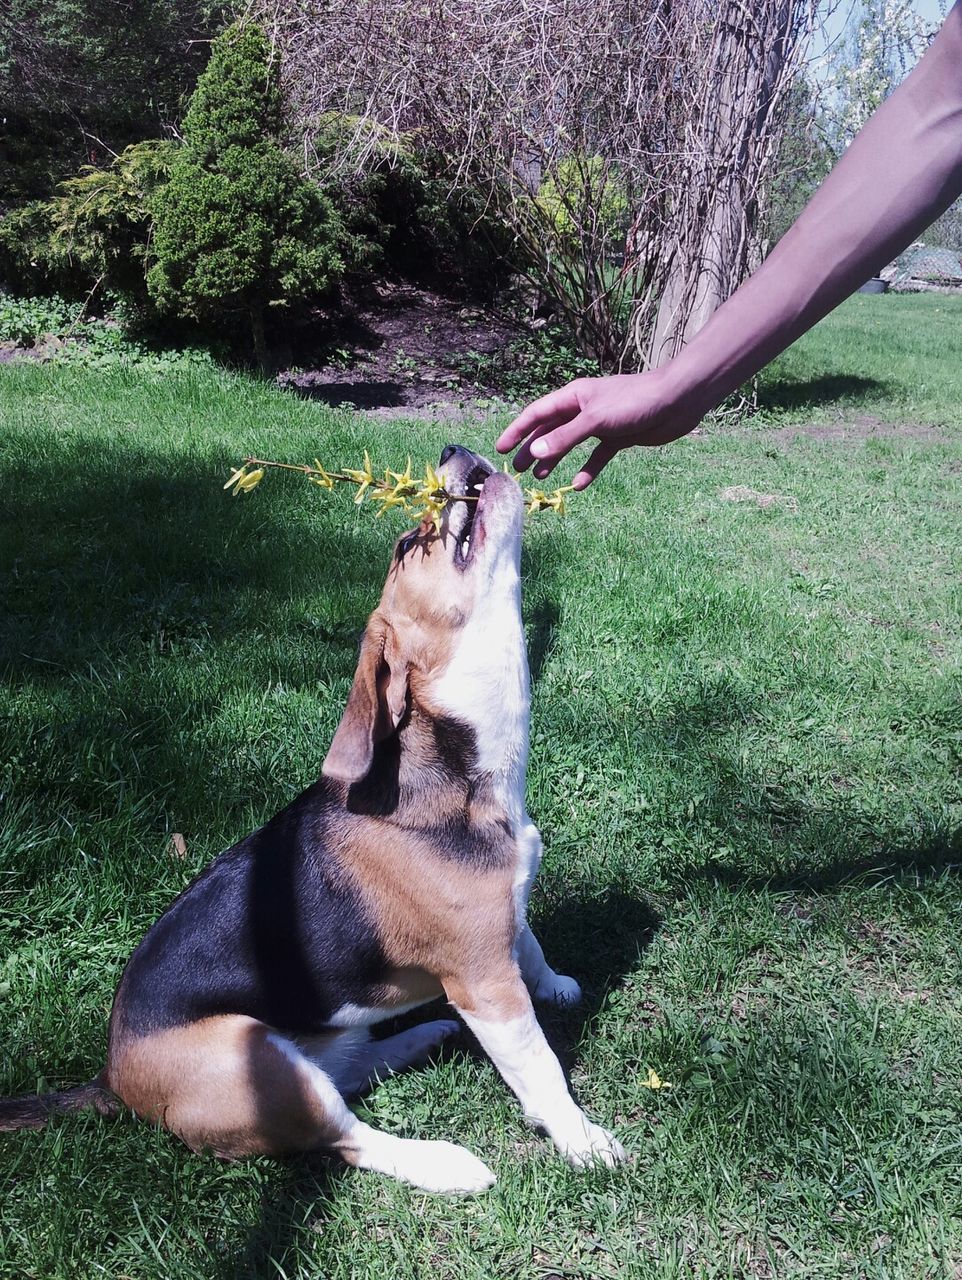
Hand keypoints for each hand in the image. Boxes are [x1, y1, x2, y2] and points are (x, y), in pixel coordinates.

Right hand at [496, 369, 706, 488]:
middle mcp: (585, 409)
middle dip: (533, 449)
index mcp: (574, 397)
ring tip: (541, 478)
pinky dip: (588, 469)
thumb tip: (535, 454)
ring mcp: (602, 424)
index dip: (517, 430)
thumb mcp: (595, 420)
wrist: (677, 401)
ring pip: (571, 444)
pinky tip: (579, 484)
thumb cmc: (635, 401)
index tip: (500, 449)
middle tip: (517, 471)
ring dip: (556, 460)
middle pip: (551, 430)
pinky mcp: (620, 437)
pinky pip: (598, 456)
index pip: (537, 413)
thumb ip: (565, 438)